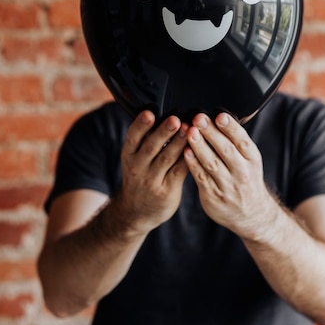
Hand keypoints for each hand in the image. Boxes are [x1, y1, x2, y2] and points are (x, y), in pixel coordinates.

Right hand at [116, 111, 188, 234]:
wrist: (136, 212)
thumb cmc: (140, 177)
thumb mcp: (134, 160)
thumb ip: (146, 141)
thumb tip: (168, 115)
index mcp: (128, 156)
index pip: (132, 137)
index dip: (140, 125)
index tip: (149, 113)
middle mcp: (137, 168)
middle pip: (151, 147)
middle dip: (164, 132)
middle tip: (175, 119)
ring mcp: (151, 181)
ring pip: (166, 158)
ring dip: (179, 143)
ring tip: (189, 130)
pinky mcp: (166, 191)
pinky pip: (178, 172)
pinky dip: (187, 159)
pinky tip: (195, 148)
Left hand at [184, 112, 272, 239]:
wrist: (251, 215)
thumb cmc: (246, 180)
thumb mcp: (250, 161)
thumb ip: (236, 143)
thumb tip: (218, 118)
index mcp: (252, 160)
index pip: (242, 141)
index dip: (231, 128)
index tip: (219, 116)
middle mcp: (242, 173)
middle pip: (226, 150)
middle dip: (211, 133)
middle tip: (198, 119)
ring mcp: (228, 186)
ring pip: (212, 163)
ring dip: (199, 146)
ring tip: (189, 132)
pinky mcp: (213, 197)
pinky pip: (201, 177)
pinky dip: (193, 164)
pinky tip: (185, 152)